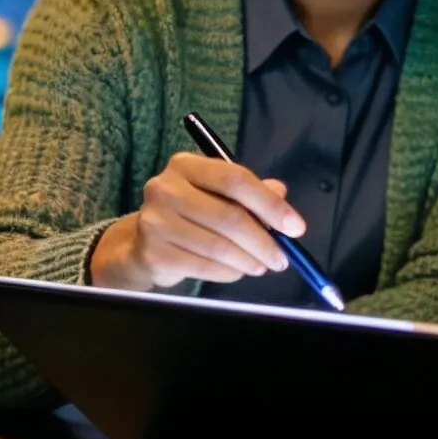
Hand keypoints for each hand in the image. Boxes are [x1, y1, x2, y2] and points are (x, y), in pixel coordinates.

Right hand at [89, 152, 302, 290]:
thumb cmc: (188, 215)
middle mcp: (165, 187)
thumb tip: (281, 193)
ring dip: (249, 260)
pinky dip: (229, 273)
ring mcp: (155, 220)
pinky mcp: (154, 252)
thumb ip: (250, 193)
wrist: (142, 245)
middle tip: (282, 258)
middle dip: (264, 241)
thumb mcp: (217, 196)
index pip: (234, 179)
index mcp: (185, 165)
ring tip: (262, 266)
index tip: (295, 227)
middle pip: (229, 216)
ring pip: (219, 246)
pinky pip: (204, 266)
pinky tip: (238, 272)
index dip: (269, 204)